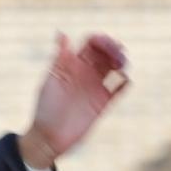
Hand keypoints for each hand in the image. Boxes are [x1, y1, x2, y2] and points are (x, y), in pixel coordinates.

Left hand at [19, 32, 128, 168]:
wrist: (48, 137)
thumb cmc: (45, 108)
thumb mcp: (51, 80)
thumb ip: (59, 58)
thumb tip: (62, 33)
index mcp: (72, 65)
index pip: (91, 45)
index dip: (101, 40)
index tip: (105, 44)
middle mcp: (85, 73)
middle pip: (106, 53)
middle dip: (115, 49)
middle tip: (119, 54)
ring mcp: (95, 87)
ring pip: (114, 68)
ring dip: (122, 62)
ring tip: (122, 66)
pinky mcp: (103, 103)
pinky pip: (119, 89)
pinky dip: (125, 83)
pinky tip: (124, 82)